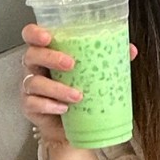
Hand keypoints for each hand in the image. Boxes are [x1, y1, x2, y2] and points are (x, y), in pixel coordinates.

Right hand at [21, 23, 136, 144]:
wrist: (72, 125)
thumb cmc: (78, 91)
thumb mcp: (93, 73)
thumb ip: (108, 58)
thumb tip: (130, 50)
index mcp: (47, 52)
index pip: (31, 35)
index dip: (35, 33)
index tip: (49, 36)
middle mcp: (35, 67)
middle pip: (31, 55)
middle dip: (50, 57)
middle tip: (71, 64)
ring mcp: (30, 88)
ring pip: (34, 82)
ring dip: (56, 88)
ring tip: (78, 95)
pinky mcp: (30, 107)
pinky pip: (33, 104)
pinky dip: (49, 106)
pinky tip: (64, 108)